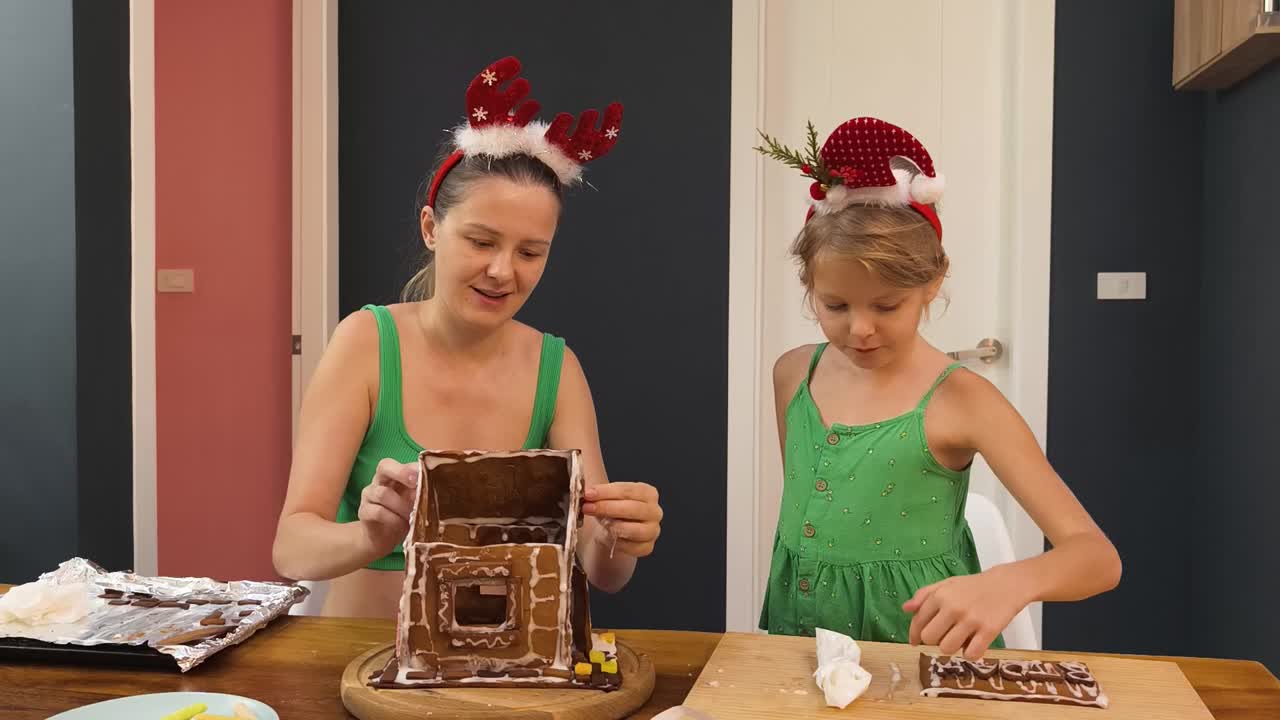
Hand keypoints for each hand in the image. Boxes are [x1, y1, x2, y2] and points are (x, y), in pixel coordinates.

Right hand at [357, 459, 418, 557]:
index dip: (414, 467)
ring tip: (412, 516)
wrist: (381, 538)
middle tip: (416, 483)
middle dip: (401, 472)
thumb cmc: (402, 516)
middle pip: (384, 466)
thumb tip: (440, 489)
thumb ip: (422, 493)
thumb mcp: (414, 503)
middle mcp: (379, 481)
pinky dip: (392, 518)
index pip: (402, 463)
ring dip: (401, 505)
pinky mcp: (364, 512)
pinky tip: (401, 525)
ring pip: (382, 493)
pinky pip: (377, 511)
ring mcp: (369, 495)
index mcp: (394, 476)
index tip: (427, 473)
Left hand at [581, 482, 661, 557]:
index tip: (589, 494)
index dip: (607, 492)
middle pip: (633, 508)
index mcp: (648, 493)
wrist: (614, 530)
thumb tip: (587, 492)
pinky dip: (616, 542)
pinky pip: (631, 547)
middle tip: (588, 507)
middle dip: (607, 507)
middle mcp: (654, 511)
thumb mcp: (607, 497)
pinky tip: (607, 536)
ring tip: (598, 523)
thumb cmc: (613, 510)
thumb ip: (600, 493)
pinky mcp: (647, 547)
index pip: (628, 490)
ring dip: (612, 526)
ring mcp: (653, 530)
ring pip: (634, 530)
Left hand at [903, 567, 1026, 659]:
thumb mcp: (947, 584)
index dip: (914, 635)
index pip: (918, 622)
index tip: (915, 641)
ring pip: (947, 648)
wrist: (1007, 584)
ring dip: (952, 647)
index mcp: (940, 596)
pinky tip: (974, 644)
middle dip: (934, 640)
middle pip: (929, 638)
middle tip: (944, 635)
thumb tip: (905, 609)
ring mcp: (971, 620)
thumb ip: (924, 595)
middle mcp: (953, 608)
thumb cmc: (973, 586)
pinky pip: (970, 654)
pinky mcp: (988, 631)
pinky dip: (971, 653)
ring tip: (960, 638)